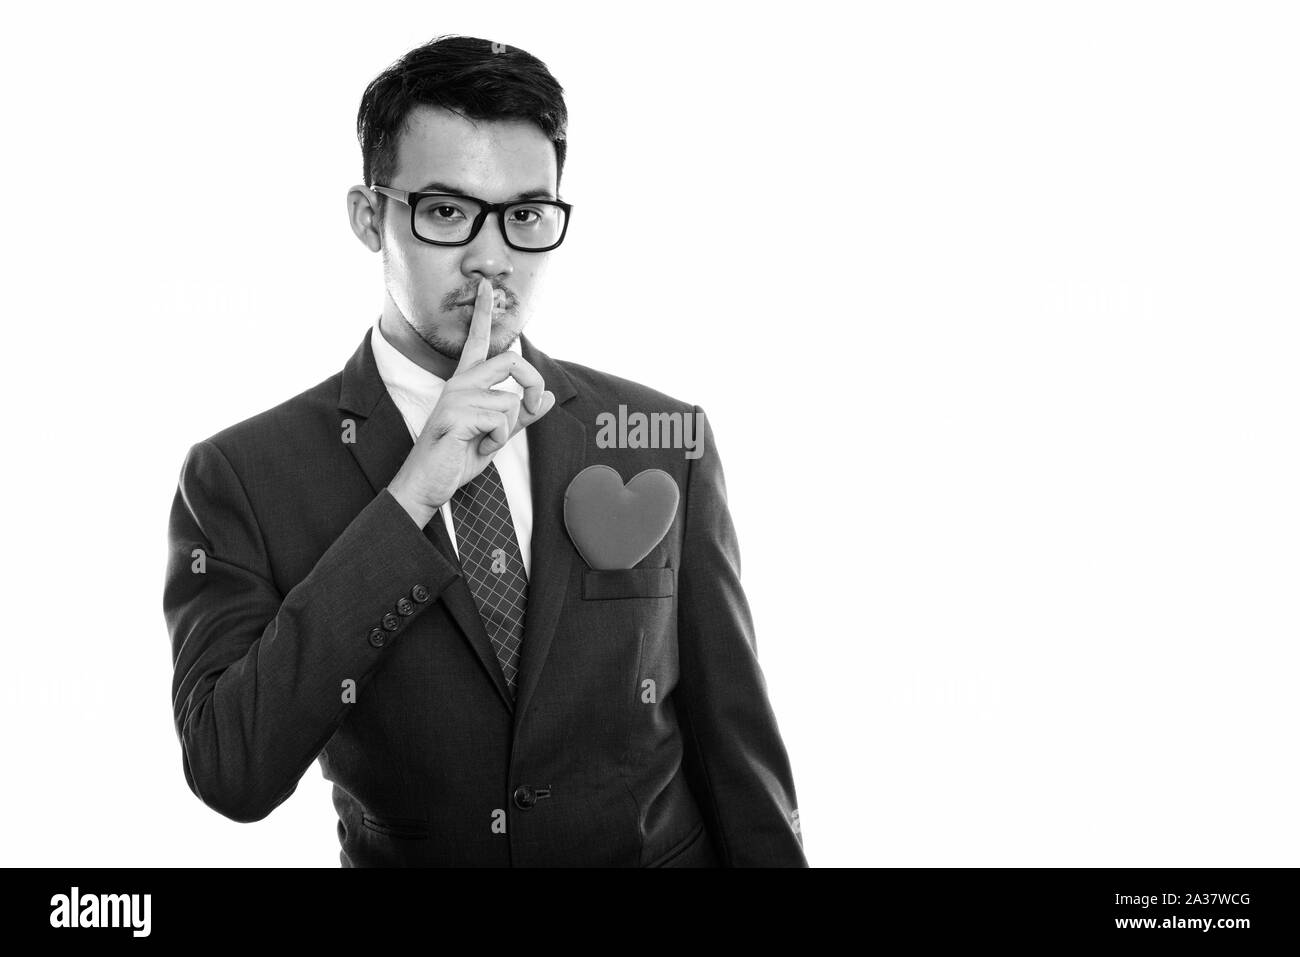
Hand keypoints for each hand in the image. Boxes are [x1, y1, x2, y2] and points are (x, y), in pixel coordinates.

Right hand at [387, 277, 554, 526]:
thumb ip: (521, 416)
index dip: (483, 312)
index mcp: (465, 383)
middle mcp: (460, 384)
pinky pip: (501, 420)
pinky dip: (498, 441)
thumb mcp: (495, 435)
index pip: (476, 341)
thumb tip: (547, 398)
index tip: (487, 286)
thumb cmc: (457, 458)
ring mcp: (457, 397)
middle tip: (533, 405)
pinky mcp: (456, 414)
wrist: (428, 484)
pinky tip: (477, 448)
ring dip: (506, 431)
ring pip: (510, 402)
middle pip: (511, 360)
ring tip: (483, 443)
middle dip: (532, 382)